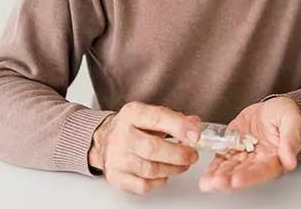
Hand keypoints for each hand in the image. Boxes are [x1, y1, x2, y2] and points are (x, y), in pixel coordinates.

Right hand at [88, 101, 202, 194]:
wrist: (104, 140)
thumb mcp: (151, 114)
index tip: (196, 135)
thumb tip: (195, 125)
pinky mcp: (117, 177)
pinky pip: (143, 185)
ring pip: (150, 169)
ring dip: (173, 168)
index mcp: (133, 114)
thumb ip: (175, 119)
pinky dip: (159, 181)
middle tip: (193, 155)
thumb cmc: (133, 127)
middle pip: (153, 148)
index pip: (158, 118)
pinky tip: (164, 174)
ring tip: (183, 164)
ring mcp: (117, 158)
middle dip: (179, 154)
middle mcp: (122, 135)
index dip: (180, 127)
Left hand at [198, 97, 300, 191]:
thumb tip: (290, 161)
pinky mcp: (232, 149)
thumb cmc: (285, 115)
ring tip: (207, 182)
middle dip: (228, 180)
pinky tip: (205, 176)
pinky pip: (221, 160)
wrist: (272, 107)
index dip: (249, 177)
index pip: (262, 171)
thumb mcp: (293, 121)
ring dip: (218, 178)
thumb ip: (291, 140)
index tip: (236, 179)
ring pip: (230, 170)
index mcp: (275, 158)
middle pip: (243, 174)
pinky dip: (213, 168)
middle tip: (216, 182)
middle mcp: (258, 162)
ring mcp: (244, 156)